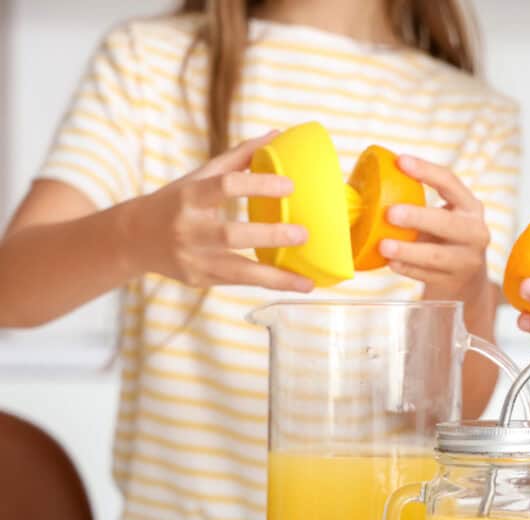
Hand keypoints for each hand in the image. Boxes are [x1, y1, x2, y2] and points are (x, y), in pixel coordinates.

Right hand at [125, 132, 313, 291]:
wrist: (133, 239)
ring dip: (276, 277)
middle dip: (269, 236)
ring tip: (308, 282)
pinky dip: (269, 284)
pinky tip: (296, 285)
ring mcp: (193, 258)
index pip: (225, 186)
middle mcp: (189, 229)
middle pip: (231, 234)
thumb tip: (277, 135)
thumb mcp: (200, 177)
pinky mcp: (199, 279)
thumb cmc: (177, 202)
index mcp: (190, 196)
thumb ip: (238, 158)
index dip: (258, 184)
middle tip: (303, 234)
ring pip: (238, 271)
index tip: (290, 186)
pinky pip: (239, 284)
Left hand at [381, 155, 490, 303]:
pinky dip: (408, 269)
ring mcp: (467, 260)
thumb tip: (369, 185)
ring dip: (408, 250)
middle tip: (390, 213)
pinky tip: (391, 264)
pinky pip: (427, 276)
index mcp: (470, 207)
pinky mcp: (454, 282)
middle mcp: (475, 232)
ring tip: (384, 246)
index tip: (400, 161)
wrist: (466, 281)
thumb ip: (419, 203)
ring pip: (437, 255)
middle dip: (418, 217)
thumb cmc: (444, 240)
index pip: (451, 183)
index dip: (427, 171)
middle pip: (448, 223)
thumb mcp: (443, 218)